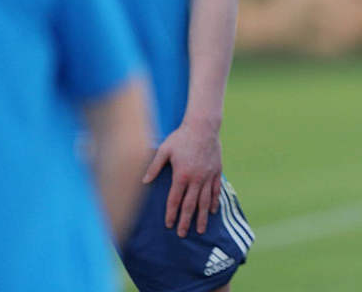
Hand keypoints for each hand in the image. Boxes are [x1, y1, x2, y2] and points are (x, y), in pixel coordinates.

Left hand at [142, 119, 223, 236]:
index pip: (175, 200)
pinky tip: (213, 211)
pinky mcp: (217, 171)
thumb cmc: (181, 137)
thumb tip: (144, 181)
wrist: (204, 126)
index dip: (172, 214)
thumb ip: (154, 166)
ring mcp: (208, 176)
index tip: (169, 225)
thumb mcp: (164, 149)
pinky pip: (216, 190)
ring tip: (201, 229)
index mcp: (182, 175)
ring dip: (202, 216)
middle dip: (186, 221)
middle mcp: (196, 178)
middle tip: (183, 234)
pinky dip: (215, 201)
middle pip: (191, 205)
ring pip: (205, 201)